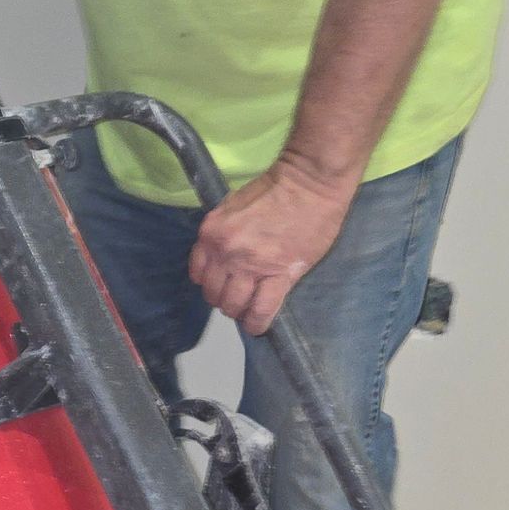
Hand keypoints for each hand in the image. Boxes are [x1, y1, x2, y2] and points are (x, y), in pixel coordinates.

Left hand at [187, 158, 355, 336]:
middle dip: (223, 299)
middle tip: (237, 296)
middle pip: (214, 293)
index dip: (210, 282)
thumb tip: (220, 257)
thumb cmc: (275, 188)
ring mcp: (251, 266)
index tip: (221, 283)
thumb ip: (222, 233)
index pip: (198, 273)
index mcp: (212, 233)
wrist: (309, 182)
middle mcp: (225, 252)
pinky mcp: (279, 275)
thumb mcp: (232, 206)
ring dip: (238, 311)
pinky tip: (257, 326)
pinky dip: (257, 323)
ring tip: (247, 310)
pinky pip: (261, 310)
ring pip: (233, 305)